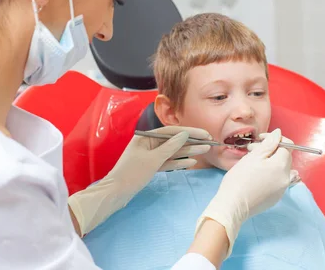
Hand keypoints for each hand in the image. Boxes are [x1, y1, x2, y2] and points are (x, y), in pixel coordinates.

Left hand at [69, 126, 211, 235]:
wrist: (115, 193)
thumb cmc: (132, 174)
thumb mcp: (153, 159)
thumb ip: (170, 147)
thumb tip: (184, 134)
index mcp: (146, 137)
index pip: (172, 131)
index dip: (190, 131)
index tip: (204, 133)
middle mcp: (148, 143)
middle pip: (173, 141)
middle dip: (192, 141)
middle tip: (210, 141)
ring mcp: (150, 156)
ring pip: (172, 152)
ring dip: (188, 151)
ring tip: (206, 150)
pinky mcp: (150, 167)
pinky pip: (167, 162)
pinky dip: (179, 162)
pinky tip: (192, 161)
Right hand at [195, 129, 291, 256]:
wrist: (233, 205)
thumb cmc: (240, 179)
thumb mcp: (253, 156)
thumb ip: (269, 143)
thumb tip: (279, 133)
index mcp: (281, 166)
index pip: (287, 146)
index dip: (274, 139)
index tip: (260, 139)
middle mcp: (286, 178)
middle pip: (284, 158)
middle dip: (270, 150)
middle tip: (252, 149)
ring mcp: (282, 190)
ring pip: (280, 169)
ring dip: (269, 162)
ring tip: (252, 162)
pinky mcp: (275, 198)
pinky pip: (276, 180)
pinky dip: (269, 174)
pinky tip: (255, 175)